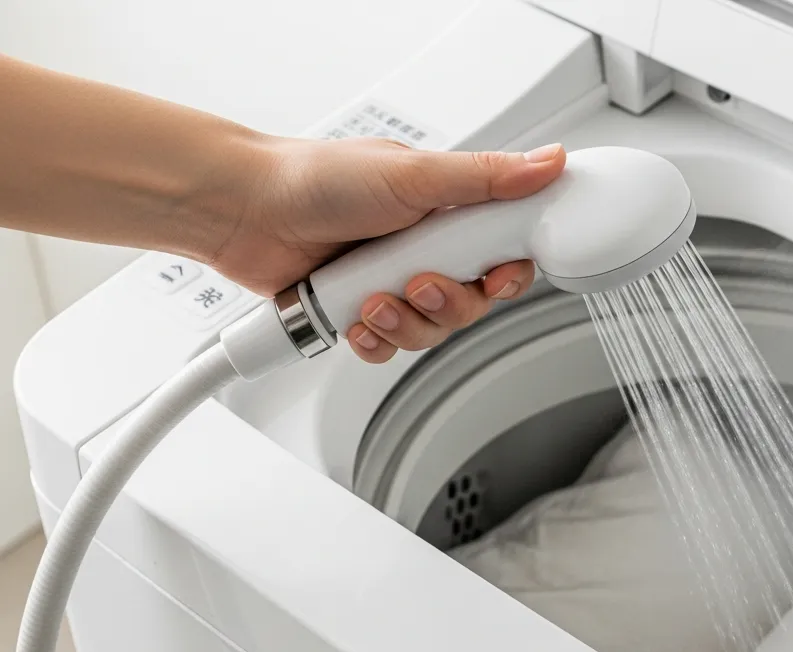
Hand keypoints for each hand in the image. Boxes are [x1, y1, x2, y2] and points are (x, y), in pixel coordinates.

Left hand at [209, 137, 565, 362]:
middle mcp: (425, 248)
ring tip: (374, 296)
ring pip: (432, 329)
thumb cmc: (316, 179)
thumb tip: (548, 161)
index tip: (497, 275)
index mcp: (447, 210)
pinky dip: (375, 339)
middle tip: (421, 280)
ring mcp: (393, 282)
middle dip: (449, 301)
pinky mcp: (362, 312)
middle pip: (473, 301)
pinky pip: (390, 348)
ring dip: (406, 321)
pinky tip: (356, 317)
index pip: (505, 250)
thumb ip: (486, 178)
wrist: (243, 210)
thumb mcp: (414, 174)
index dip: (508, 272)